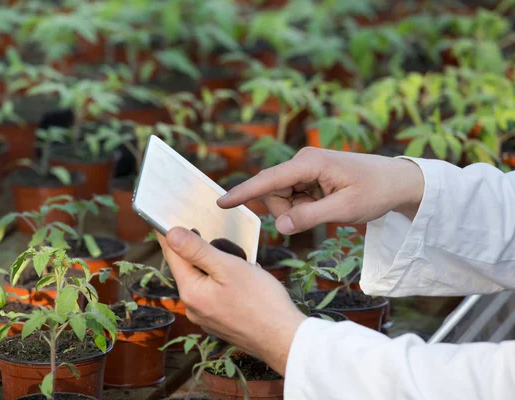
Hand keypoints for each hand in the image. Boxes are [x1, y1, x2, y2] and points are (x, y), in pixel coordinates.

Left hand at [156, 227, 305, 375]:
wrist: (285, 339)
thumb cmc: (261, 301)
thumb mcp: (228, 267)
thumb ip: (197, 250)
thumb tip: (171, 234)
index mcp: (191, 292)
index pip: (172, 255)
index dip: (169, 233)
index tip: (165, 217)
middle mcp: (193, 308)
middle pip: (188, 268)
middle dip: (197, 250)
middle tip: (206, 231)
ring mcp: (207, 317)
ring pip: (203, 281)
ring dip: (213, 265)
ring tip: (232, 256)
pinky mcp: (221, 322)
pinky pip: (215, 294)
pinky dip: (222, 281)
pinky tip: (241, 278)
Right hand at [218, 148, 424, 234]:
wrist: (397, 181)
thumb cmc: (375, 191)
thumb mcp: (344, 208)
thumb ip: (309, 217)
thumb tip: (278, 226)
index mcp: (309, 162)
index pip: (269, 179)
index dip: (243, 192)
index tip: (221, 202)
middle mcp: (302, 162)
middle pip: (274, 192)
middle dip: (286, 210)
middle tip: (319, 214)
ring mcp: (304, 169)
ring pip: (281, 197)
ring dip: (296, 210)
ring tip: (326, 208)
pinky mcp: (308, 177)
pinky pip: (292, 197)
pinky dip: (302, 207)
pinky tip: (324, 205)